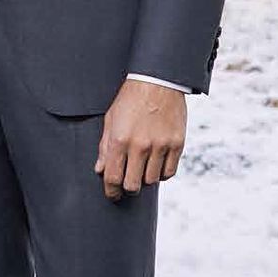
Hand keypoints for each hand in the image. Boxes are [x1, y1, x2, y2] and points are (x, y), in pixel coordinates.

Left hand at [95, 78, 186, 200]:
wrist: (158, 82)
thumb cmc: (130, 99)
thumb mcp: (110, 119)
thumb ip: (104, 147)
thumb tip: (100, 170)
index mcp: (120, 140)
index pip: (113, 177)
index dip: (111, 191)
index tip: (112, 195)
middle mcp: (140, 146)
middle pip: (133, 185)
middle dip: (127, 188)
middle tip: (126, 183)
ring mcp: (161, 146)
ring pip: (152, 180)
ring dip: (144, 178)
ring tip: (141, 168)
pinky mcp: (177, 144)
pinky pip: (169, 172)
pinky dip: (161, 173)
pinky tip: (155, 165)